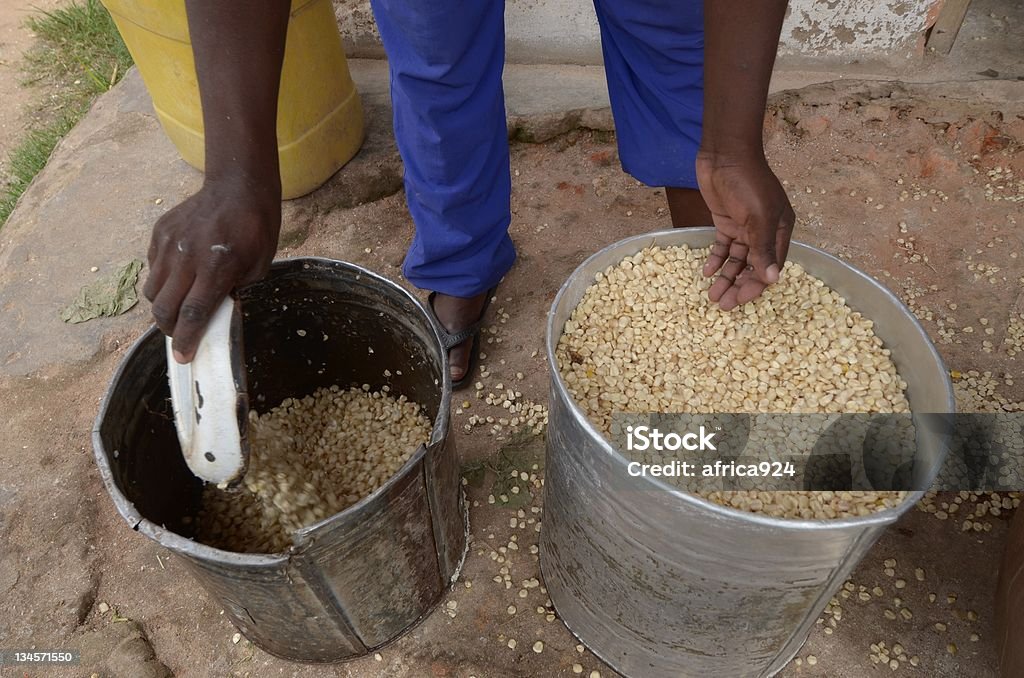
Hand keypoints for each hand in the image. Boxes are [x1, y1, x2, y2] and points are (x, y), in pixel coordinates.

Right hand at [143, 178, 280, 362]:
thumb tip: (214, 316)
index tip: (183, 357)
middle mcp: (187, 256)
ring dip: (164, 305)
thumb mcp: (257, 268)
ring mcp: (169, 243)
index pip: (193, 313)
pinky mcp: (159, 232)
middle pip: (164, 307)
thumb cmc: (255, 231)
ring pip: (152, 290)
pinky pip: (152, 267)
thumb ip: (234, 293)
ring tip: (180, 305)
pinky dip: (162, 280)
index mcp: (216, 267)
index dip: (186, 340)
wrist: (237, 188)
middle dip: (170, 329)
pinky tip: (181, 276)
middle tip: (180, 334)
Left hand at [695, 149, 794, 310]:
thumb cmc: (747, 182)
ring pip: (737, 259)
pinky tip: (706, 273)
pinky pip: (723, 246)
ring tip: (713, 295)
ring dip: (726, 277)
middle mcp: (765, 231)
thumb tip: (772, 279)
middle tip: (723, 305)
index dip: (757, 286)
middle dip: (739, 286)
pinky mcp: (726, 221)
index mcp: (780, 230)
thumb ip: (763, 247)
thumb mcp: (758, 216)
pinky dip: (716, 259)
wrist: (724, 154)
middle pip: (753, 266)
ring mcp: (745, 227)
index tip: (742, 301)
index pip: (771, 266)